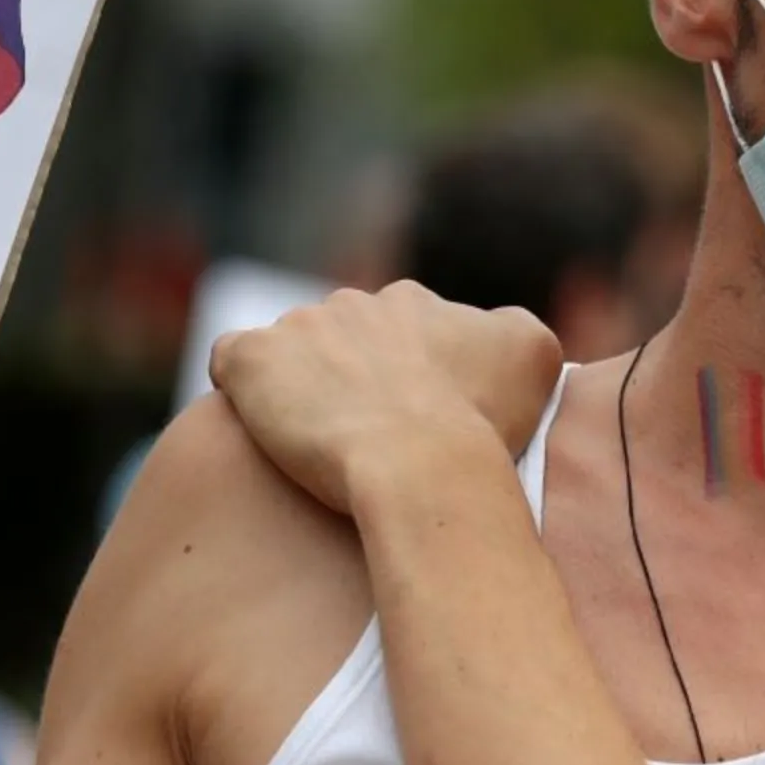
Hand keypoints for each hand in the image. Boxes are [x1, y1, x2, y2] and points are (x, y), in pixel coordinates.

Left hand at [208, 282, 562, 515]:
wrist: (418, 462)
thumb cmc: (479, 424)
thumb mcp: (532, 357)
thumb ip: (512, 330)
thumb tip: (495, 328)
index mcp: (410, 304)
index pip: (397, 333)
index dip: (400, 378)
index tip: (406, 420)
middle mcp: (350, 303)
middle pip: (340, 340)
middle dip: (347, 378)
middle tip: (361, 436)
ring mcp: (295, 329)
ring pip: (289, 354)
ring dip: (298, 386)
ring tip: (313, 442)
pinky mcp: (250, 361)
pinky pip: (233, 363)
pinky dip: (243, 389)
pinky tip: (258, 426)